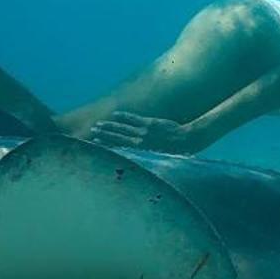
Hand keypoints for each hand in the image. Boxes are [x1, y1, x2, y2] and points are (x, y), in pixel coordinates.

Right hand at [86, 112, 201, 154]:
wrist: (187, 141)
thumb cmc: (175, 153)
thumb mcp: (159, 160)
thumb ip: (147, 159)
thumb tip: (138, 163)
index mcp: (141, 153)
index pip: (119, 149)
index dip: (106, 147)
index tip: (95, 145)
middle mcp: (140, 142)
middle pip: (116, 138)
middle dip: (103, 135)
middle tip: (91, 132)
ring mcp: (144, 132)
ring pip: (122, 128)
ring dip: (109, 126)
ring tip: (98, 124)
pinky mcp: (150, 123)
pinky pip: (134, 119)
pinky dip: (124, 116)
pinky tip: (115, 115)